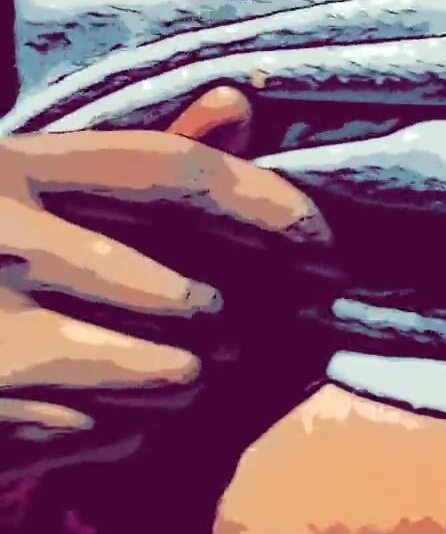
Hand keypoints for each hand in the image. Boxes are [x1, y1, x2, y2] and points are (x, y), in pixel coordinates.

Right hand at [0, 88, 331, 492]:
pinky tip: (92, 404)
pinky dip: (125, 426)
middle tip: (235, 329)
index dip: (265, 203)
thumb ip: (138, 161)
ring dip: (185, 378)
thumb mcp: (33, 191)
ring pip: (171, 374)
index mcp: (12, 166)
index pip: (172, 172)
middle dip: (231, 320)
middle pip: (190, 297)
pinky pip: (117, 432)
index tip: (326, 239)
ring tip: (158, 366)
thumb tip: (238, 101)